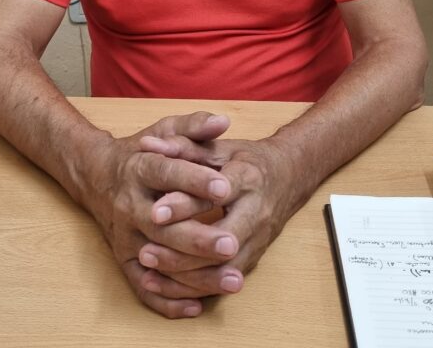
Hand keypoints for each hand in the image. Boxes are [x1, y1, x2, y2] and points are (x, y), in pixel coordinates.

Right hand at [79, 111, 241, 318]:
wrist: (97, 175)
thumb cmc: (142, 152)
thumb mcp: (165, 130)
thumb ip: (194, 126)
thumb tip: (222, 122)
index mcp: (138, 169)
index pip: (166, 174)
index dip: (194, 181)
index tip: (225, 187)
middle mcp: (128, 205)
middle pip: (164, 226)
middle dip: (199, 237)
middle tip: (232, 243)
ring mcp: (125, 237)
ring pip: (159, 261)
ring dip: (196, 275)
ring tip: (233, 278)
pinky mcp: (124, 260)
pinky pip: (144, 288)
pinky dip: (169, 302)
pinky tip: (199, 305)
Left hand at [135, 133, 298, 300]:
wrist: (287, 178)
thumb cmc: (245, 159)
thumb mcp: (217, 146)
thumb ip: (182, 146)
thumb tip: (146, 144)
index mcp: (247, 178)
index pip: (216, 194)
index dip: (186, 204)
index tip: (155, 211)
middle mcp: (256, 213)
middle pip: (221, 241)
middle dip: (183, 251)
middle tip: (145, 251)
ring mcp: (257, 240)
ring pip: (221, 269)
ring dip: (184, 276)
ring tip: (149, 271)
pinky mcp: (253, 259)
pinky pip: (223, 282)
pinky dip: (192, 288)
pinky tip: (164, 285)